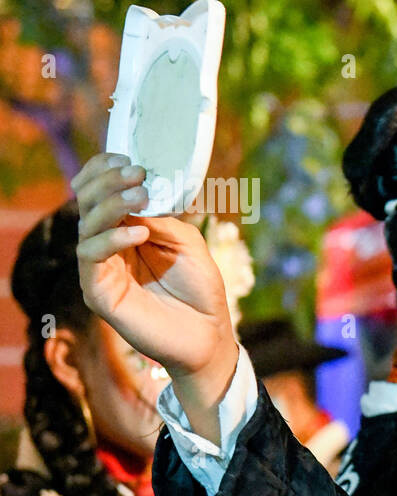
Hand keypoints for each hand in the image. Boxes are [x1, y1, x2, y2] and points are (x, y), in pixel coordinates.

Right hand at [74, 153, 238, 441]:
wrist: (209, 335)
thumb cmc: (200, 289)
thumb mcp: (187, 242)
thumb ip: (162, 218)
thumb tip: (139, 195)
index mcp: (126, 231)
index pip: (102, 194)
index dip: (106, 172)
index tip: (128, 160)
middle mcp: (108, 248)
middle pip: (89, 205)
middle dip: (108, 183)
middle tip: (136, 174)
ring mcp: (101, 270)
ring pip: (87, 227)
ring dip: (112, 205)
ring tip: (140, 195)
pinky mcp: (99, 292)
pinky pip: (91, 257)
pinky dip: (112, 239)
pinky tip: (138, 232)